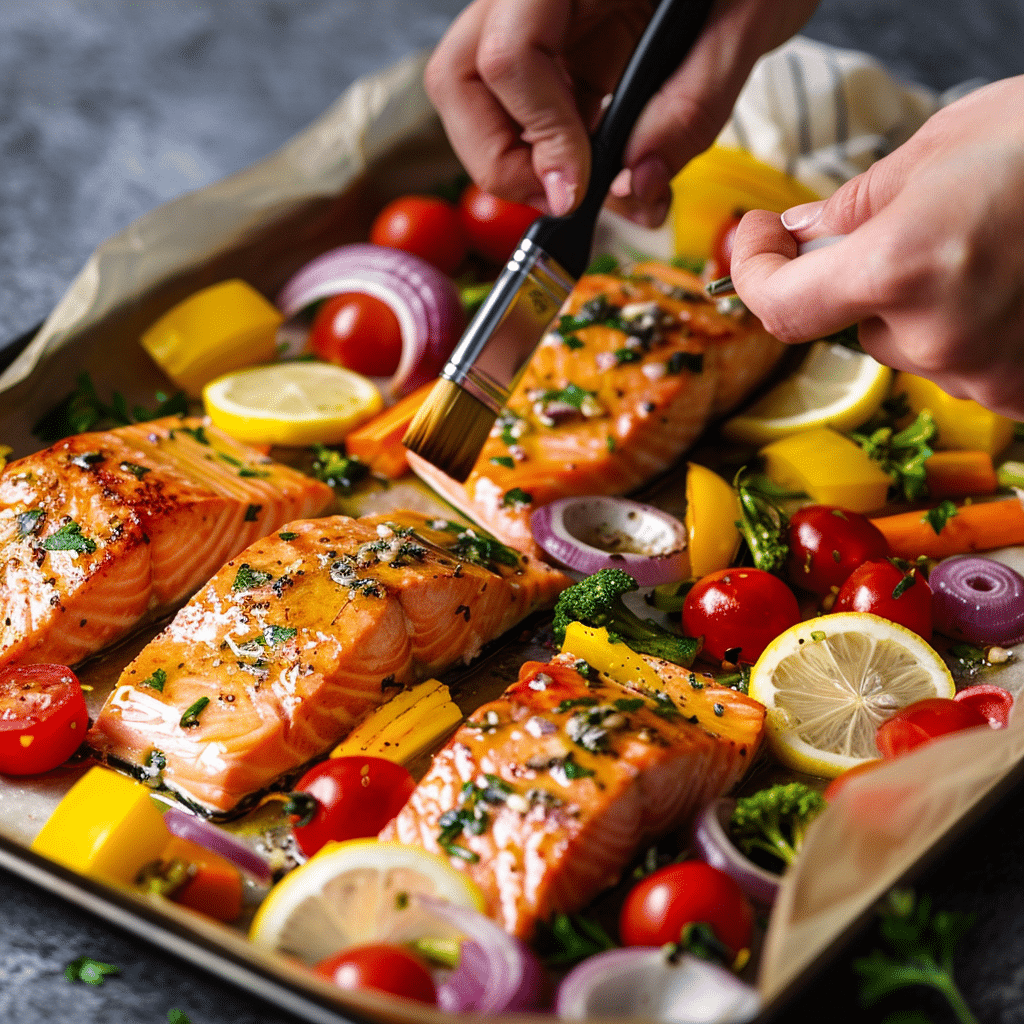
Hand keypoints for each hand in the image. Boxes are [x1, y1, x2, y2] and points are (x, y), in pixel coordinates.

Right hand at [424, 0, 818, 225]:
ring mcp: (545, 27)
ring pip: (481, 108)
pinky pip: (532, 122)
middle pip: (460, 81)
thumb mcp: (750, 19)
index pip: (508, 52)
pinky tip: (621, 180)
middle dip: (502, 161)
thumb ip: (691, 104)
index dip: (538, 133)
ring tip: (605, 197)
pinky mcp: (565, 59)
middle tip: (565, 201)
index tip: (581, 190)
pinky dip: (567, 168)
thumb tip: (634, 184)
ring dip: (531, 173)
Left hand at [730, 76, 1023, 418]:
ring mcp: (987, 373)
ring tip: (981, 246)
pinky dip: (964, 326)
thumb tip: (798, 237)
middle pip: (855, 326)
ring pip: (910, 347)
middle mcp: (939, 338)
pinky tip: (1006, 281)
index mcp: (902, 268)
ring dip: (918, 305)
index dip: (752, 276)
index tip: (755, 243)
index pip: (780, 309)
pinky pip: (961, 363)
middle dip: (860, 279)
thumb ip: (850, 207)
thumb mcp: (936, 150)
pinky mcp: (1023, 390)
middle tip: (908, 224)